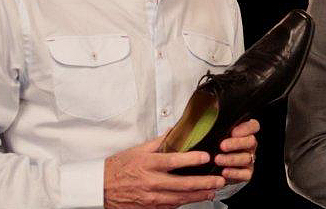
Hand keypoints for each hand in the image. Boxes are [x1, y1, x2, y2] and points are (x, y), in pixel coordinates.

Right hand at [104, 134, 224, 208]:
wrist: (100, 188)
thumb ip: (160, 141)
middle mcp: (151, 182)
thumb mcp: (138, 150)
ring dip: (199, 195)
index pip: (174, 161)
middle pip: (182, 184)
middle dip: (204, 182)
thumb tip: (176, 130)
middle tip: (219, 179)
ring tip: (213, 190)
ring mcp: (151, 198)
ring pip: (180, 198)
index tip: (206, 157)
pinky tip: (196, 198)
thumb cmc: (119, 167)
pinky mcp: (150, 208)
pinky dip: (185, 202)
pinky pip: (171, 206)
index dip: (192, 159)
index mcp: (149, 164)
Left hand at [214, 118, 259, 182]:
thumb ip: (215, 121)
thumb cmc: (213, 146)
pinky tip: (224, 172)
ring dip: (232, 159)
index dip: (246, 128)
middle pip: (251, 141)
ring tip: (218, 159)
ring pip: (246, 158)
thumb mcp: (214, 132)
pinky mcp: (246, 174)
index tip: (233, 131)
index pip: (253, 126)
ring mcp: (249, 160)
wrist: (212, 168)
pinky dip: (235, 173)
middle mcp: (249, 145)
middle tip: (222, 146)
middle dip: (236, 143)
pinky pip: (245, 174)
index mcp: (244, 132)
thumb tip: (209, 108)